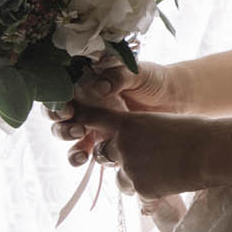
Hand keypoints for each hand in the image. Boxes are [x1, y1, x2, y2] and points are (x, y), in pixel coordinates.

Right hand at [48, 52, 180, 162]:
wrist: (175, 99)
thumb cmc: (153, 80)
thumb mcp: (136, 72)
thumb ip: (118, 76)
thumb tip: (99, 87)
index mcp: (87, 84)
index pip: (60, 92)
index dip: (56, 101)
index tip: (67, 108)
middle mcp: (85, 104)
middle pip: (59, 116)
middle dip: (61, 124)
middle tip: (77, 128)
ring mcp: (92, 124)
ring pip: (67, 135)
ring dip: (67, 142)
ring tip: (81, 145)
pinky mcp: (102, 141)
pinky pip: (84, 151)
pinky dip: (80, 157)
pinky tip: (86, 158)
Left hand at [57, 100, 209, 202]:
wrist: (212, 152)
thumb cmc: (196, 131)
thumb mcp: (163, 123)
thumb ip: (142, 132)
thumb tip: (133, 144)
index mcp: (128, 124)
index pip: (95, 119)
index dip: (85, 119)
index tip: (75, 120)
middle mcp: (122, 145)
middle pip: (104, 154)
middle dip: (118, 158)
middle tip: (142, 157)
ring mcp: (130, 169)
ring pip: (120, 178)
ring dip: (134, 178)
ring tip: (162, 173)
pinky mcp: (141, 189)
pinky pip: (138, 196)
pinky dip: (151, 194)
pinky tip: (170, 186)